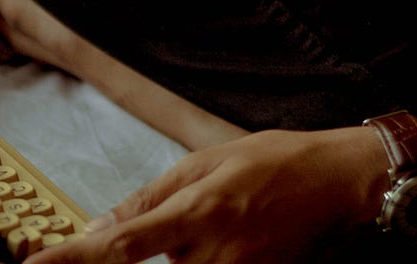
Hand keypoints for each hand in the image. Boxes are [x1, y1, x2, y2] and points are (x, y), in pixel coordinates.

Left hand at [27, 128, 387, 263]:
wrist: (345, 185)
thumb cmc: (277, 164)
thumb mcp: (205, 162)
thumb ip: (148, 200)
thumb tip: (98, 226)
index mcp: (196, 214)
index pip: (119, 247)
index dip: (71, 262)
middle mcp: (215, 256)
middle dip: (127, 259)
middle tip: (178, 223)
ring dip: (174, 261)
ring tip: (217, 223)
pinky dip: (198, 263)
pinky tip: (225, 238)